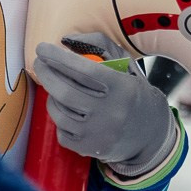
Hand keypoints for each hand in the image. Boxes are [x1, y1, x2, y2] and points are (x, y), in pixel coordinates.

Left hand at [34, 32, 176, 174]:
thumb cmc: (132, 92)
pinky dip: (58, 117)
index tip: (42, 48)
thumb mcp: (125, 64)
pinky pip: (61, 132)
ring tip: (55, 86)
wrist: (151, 134)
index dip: (59, 57)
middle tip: (40, 63)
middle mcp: (111, 113)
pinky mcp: (90, 149)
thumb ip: (99, 45)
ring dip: (50, 96)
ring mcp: (100, 134)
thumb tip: (66, 41)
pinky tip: (64, 109)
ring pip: (59, 112)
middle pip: (65, 91)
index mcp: (122, 88)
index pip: (84, 70)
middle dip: (46, 73)